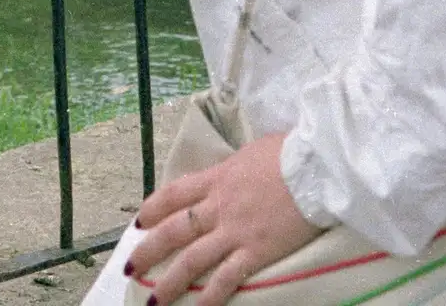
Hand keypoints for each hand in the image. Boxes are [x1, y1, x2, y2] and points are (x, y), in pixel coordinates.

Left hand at [125, 134, 321, 305]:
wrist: (314, 166)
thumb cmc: (288, 153)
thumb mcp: (250, 153)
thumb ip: (234, 169)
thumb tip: (232, 173)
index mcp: (216, 178)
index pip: (174, 194)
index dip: (153, 209)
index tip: (139, 223)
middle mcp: (218, 206)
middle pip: (174, 230)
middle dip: (149, 250)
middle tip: (132, 266)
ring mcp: (234, 231)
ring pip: (192, 260)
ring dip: (170, 282)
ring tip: (153, 300)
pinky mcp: (255, 252)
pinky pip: (227, 278)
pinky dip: (211, 296)